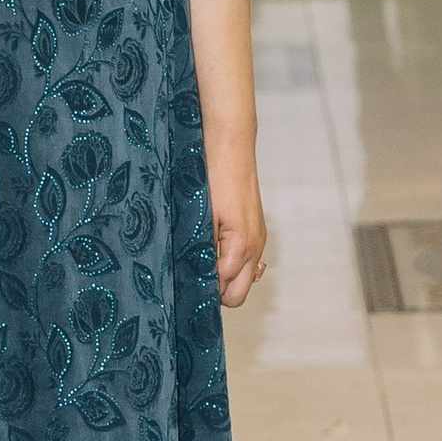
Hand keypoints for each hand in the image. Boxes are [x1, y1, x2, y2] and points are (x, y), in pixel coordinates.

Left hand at [206, 148, 267, 306]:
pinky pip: (247, 262)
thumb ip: (202, 251)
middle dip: (217, 292)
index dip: (203, 290)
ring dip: (223, 278)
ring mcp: (258, 239)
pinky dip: (232, 265)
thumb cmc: (213, 175)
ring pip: (244, 280)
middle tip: (191, 279)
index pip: (224, 290)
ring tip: (199, 264)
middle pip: (238, 295)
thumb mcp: (201, 217)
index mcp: (241, 246)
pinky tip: (214, 253)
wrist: (229, 144)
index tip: (183, 285)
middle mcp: (255, 247)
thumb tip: (197, 278)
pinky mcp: (255, 230)